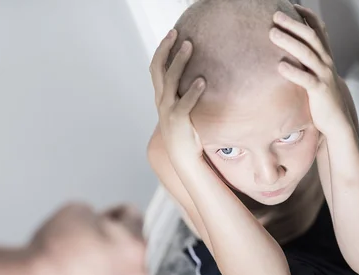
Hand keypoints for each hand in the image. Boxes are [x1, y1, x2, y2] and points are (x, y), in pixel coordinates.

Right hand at [26, 203, 147, 274]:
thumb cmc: (53, 254)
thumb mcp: (76, 209)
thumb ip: (95, 214)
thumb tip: (93, 222)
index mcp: (136, 246)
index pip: (133, 217)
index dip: (113, 213)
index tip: (105, 216)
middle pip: (130, 248)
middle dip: (111, 242)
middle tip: (85, 241)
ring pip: (118, 274)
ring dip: (104, 266)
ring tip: (76, 262)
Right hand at [150, 29, 206, 164]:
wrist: (183, 156)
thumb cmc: (185, 132)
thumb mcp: (181, 109)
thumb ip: (182, 94)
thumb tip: (195, 76)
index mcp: (161, 97)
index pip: (156, 68)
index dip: (161, 50)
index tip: (171, 34)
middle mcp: (161, 101)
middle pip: (159, 69)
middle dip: (166, 49)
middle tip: (177, 34)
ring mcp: (168, 110)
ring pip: (170, 81)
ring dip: (179, 62)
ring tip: (190, 47)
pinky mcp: (178, 120)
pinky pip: (185, 103)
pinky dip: (193, 91)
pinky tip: (201, 81)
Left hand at [270, 5, 350, 133]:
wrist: (337, 121)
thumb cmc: (322, 98)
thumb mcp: (317, 76)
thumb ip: (307, 63)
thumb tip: (290, 52)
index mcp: (326, 57)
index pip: (319, 30)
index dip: (307, 16)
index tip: (293, 6)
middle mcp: (326, 63)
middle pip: (310, 37)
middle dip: (293, 24)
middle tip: (276, 15)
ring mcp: (324, 76)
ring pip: (307, 54)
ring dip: (289, 42)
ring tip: (272, 33)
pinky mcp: (319, 91)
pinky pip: (306, 79)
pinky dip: (293, 72)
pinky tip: (280, 66)